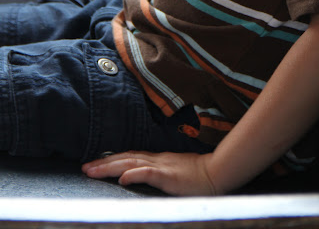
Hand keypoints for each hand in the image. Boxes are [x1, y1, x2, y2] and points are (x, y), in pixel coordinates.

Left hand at [82, 151, 216, 195]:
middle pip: (125, 158)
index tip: (93, 164)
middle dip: (103, 163)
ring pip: (131, 163)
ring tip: (93, 171)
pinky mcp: (169, 176)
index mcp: (157, 160)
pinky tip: (122, 178)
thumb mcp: (174, 173)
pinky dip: (134, 174)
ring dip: (110, 166)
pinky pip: (149, 173)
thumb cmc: (197, 176)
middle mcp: (156, 160)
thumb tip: (138, 177)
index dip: (111, 159)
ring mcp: (162, 166)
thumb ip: (158, 173)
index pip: (129, 157)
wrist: (217, 172)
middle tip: (84, 167)